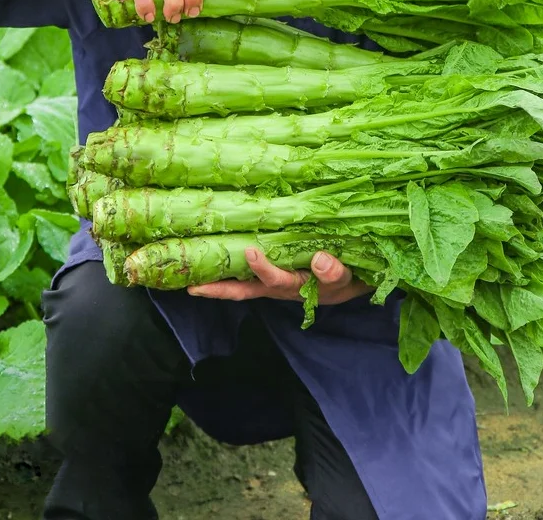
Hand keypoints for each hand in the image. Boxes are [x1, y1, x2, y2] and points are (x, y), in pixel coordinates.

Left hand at [187, 247, 372, 303]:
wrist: (352, 283)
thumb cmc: (347, 280)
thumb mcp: (347, 278)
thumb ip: (334, 272)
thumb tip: (319, 260)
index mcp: (295, 287)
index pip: (275, 279)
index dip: (262, 268)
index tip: (251, 250)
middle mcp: (278, 287)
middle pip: (244, 291)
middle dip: (218, 291)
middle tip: (192, 288)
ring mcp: (272, 283)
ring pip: (241, 286)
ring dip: (217, 284)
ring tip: (191, 279)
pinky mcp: (272, 276)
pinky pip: (246, 277)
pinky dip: (229, 273)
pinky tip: (212, 263)